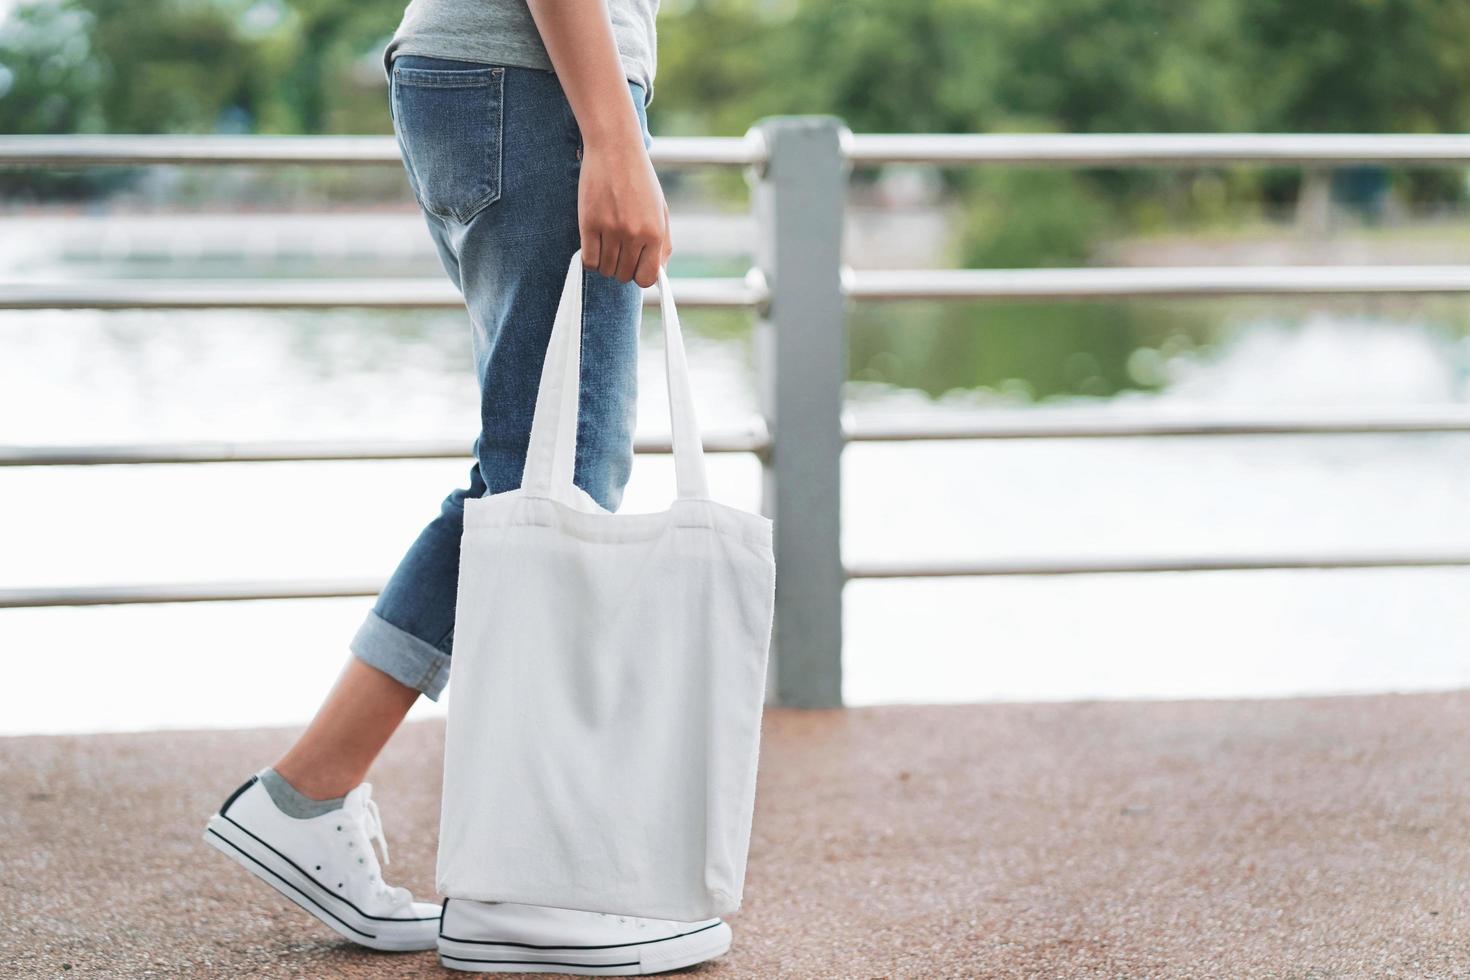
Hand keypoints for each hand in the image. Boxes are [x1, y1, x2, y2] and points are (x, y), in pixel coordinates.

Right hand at [578, 135, 671, 288]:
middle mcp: (634, 234)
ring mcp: (610, 230)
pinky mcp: (589, 224)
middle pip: (624, 275)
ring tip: (607, 245)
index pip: (646, 278)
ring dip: (605, 264)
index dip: (639, 276)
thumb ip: (662, 244)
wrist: (615, 149)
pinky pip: (588, 260)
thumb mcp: (660, 210)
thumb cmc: (640, 180)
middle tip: (619, 251)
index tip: (635, 267)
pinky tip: (593, 246)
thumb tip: (659, 273)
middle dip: (621, 269)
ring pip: (605, 270)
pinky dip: (590, 260)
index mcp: (654, 232)